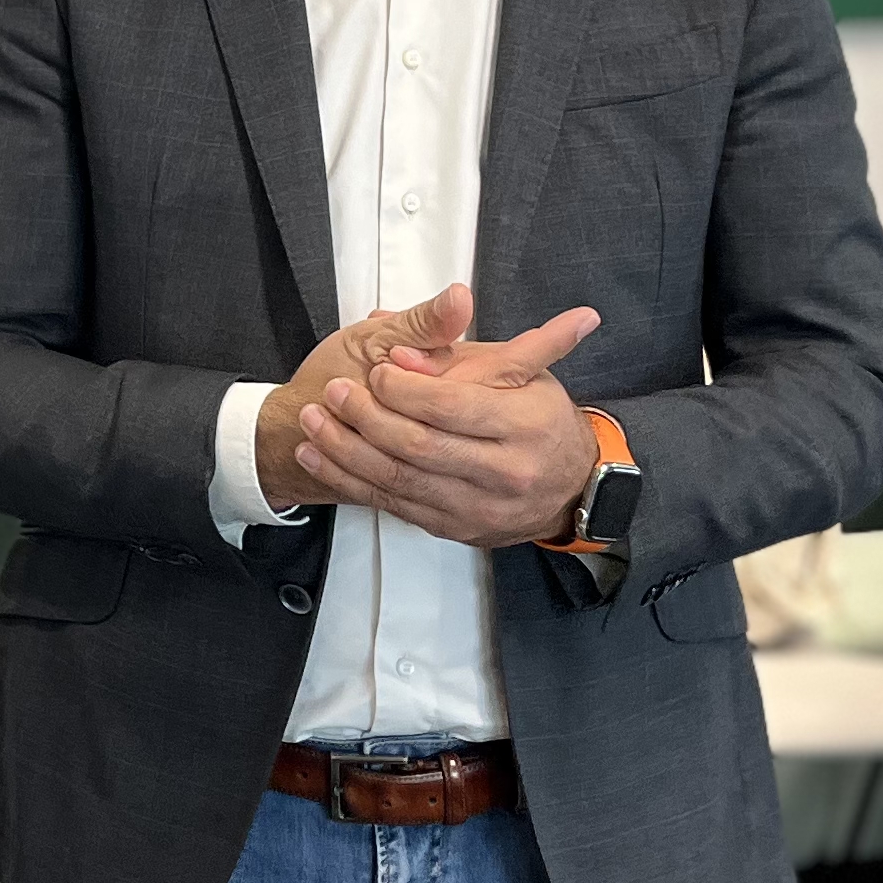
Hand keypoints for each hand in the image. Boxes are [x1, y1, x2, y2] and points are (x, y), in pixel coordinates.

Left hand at [285, 288, 605, 547]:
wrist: (568, 485)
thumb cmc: (537, 416)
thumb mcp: (517, 372)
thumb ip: (459, 356)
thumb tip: (402, 355)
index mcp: (526, 424)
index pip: (451, 406)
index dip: (406, 389)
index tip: (378, 370)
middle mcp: (507, 472)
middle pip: (419, 446)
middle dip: (367, 417)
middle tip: (333, 391)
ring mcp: (480, 507)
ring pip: (399, 480)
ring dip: (346, 450)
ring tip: (313, 421)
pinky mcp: (456, 528)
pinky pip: (394, 504)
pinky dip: (350, 479)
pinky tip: (319, 456)